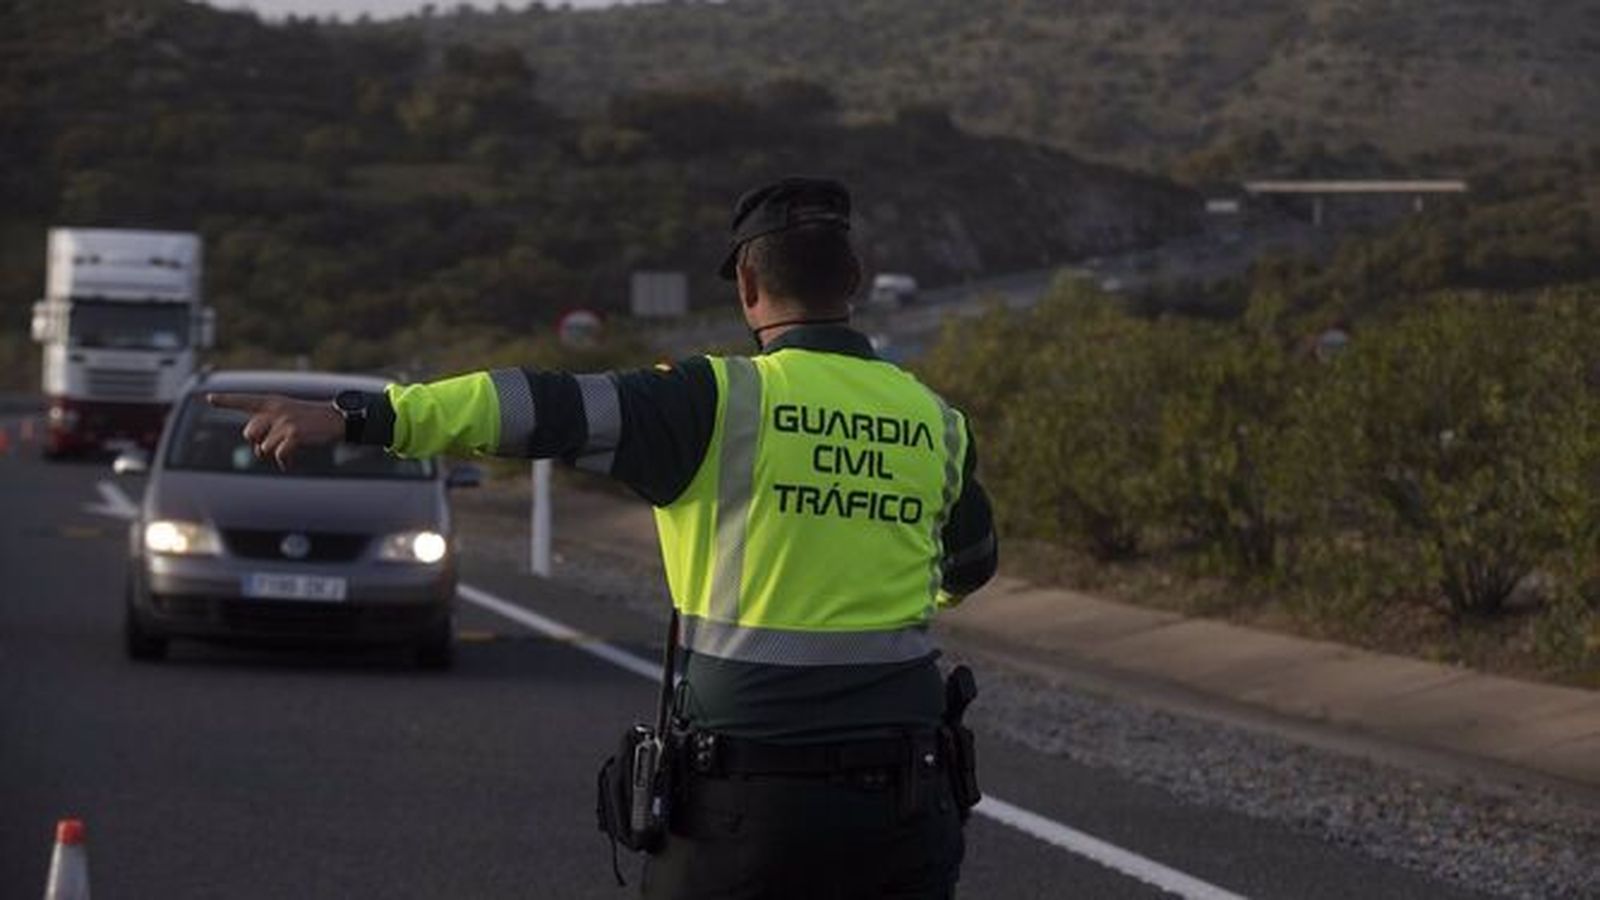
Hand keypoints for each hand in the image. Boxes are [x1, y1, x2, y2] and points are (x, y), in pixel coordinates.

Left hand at [207, 393, 343, 468]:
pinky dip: (285, 462)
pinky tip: (291, 462)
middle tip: (275, 445)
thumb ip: (267, 425)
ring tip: (288, 451)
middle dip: (259, 444)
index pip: (244, 400)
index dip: (225, 400)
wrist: (336, 419)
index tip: (209, 398)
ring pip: (264, 448)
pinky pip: (279, 455)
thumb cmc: (310, 420)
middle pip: (249, 434)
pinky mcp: (294, 434)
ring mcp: (284, 422)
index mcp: (271, 402)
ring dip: (274, 454)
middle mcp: (274, 410)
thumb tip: (257, 449)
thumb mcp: (287, 414)